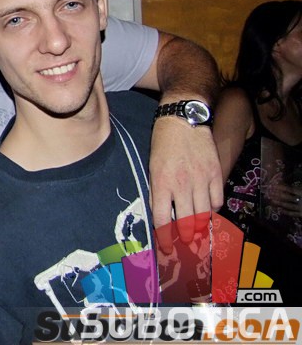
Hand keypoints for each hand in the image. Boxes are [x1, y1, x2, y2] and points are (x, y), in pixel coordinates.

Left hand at [149, 118, 223, 252]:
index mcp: (161, 182)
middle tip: (186, 244)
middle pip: (186, 221)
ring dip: (200, 227)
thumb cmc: (162, 142)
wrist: (183, 120)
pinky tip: (208, 209)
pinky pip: (217, 200)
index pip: (162, 219)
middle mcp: (181, 184)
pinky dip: (213, 208)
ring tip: (197, 233)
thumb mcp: (152, 166)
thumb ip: (157, 190)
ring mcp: (201, 179)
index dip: (165, 238)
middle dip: (186, 237)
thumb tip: (161, 213)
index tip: (166, 248)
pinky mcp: (215, 174)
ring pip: (204, 214)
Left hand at [264, 181, 301, 217]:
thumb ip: (300, 188)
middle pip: (288, 197)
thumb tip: (296, 184)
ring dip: (280, 203)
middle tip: (270, 192)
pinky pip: (293, 214)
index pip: (292, 190)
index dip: (284, 187)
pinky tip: (279, 210)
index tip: (276, 184)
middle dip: (279, 195)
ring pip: (289, 206)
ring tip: (272, 200)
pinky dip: (286, 212)